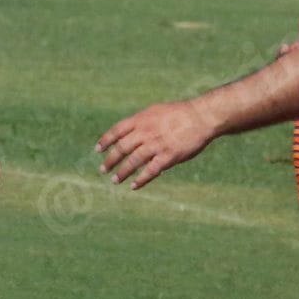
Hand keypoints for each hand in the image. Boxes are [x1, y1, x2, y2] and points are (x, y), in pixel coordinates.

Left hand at [96, 98, 217, 188]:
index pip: (117, 130)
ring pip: (133, 161)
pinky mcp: (168, 156)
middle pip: (122, 148)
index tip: (98, 150)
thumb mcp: (156, 112)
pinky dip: (141, 179)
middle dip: (110, 160)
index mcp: (142, 119)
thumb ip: (142, 123)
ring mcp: (157, 145)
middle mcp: (146, 132)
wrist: (201, 116)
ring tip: (115, 180)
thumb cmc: (179, 114)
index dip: (105, 140)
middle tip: (103, 170)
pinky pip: (151, 171)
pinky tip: (133, 186)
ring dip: (122, 172)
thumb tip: (129, 134)